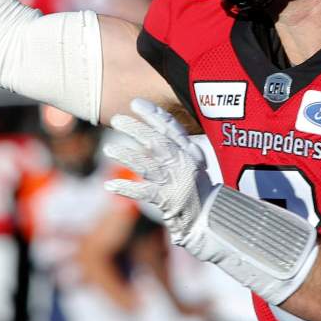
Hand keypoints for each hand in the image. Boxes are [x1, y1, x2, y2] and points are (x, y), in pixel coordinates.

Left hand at [103, 98, 214, 243]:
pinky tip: (109, 185)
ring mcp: (176, 182)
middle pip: (157, 142)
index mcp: (191, 152)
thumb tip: (153, 130)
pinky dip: (126, 188)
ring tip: (108, 149)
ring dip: (126, 156)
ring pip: (147, 165)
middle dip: (136, 129)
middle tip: (116, 119)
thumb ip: (177, 146)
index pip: (171, 128)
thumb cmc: (198, 188)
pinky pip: (143, 192)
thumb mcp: (194, 163)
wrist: (211, 218)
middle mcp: (184, 164)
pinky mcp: (168, 201)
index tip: (136, 103)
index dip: (154, 114)